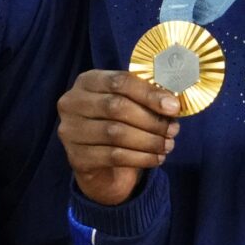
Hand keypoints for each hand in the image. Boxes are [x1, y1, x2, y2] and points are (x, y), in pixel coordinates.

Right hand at [57, 69, 179, 206]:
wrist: (99, 163)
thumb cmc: (117, 124)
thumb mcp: (128, 104)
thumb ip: (145, 99)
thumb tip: (172, 104)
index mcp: (87, 81)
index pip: (119, 81)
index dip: (149, 93)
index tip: (174, 107)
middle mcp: (72, 103)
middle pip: (116, 106)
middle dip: (150, 119)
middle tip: (173, 129)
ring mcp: (70, 131)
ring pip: (115, 133)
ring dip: (148, 141)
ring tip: (167, 145)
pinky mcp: (76, 157)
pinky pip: (114, 156)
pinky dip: (141, 158)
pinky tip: (156, 159)